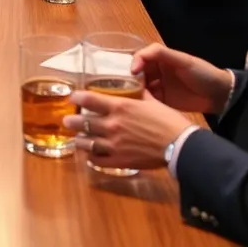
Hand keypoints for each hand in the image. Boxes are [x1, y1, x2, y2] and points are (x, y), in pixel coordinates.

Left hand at [63, 89, 198, 170]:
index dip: (77, 98)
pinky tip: (90, 156)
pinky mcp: (119, 161)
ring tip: (77, 140)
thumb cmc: (168, 121)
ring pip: (87, 143)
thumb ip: (140, 95)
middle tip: (67, 121)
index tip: (72, 98)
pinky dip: (91, 158)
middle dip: (72, 122)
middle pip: (83, 123)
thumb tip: (138, 86)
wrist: (180, 145)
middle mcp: (112, 125)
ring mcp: (114, 144)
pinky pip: (98, 160)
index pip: (90, 100)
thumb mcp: (152, 102)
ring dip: (80, 141)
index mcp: (120, 107)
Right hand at [132, 44, 233, 114]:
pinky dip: (142, 104)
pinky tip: (138, 108)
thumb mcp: (182, 60)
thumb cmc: (202, 73)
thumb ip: (159, 53)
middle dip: (128, 80)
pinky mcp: (162, 102)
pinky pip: (148, 102)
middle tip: (123, 89)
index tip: (130, 74)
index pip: (139, 58)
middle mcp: (156, 72)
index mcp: (160, 59)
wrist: (220, 95)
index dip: (132, 64)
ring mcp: (159, 87)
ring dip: (133, 93)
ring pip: (139, 88)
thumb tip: (136, 60)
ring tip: (128, 100)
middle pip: (136, 74)